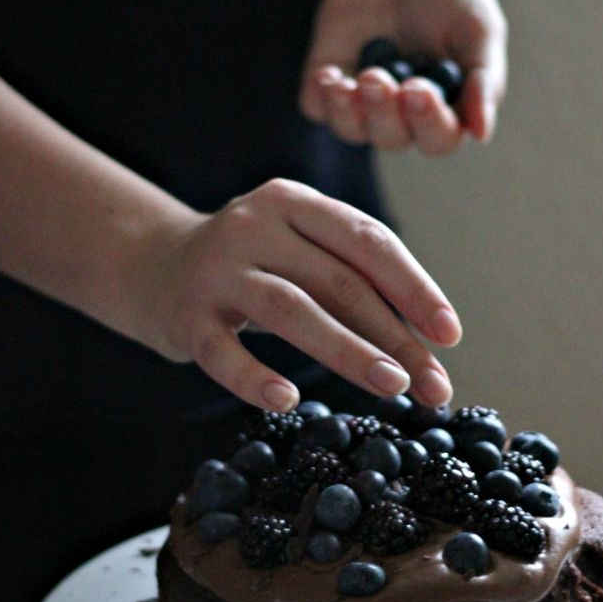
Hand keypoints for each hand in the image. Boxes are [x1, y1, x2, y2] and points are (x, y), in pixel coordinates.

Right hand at [130, 178, 460, 412]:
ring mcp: (217, 269)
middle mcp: (254, 225)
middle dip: (394, 336)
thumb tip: (430, 352)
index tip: (449, 335)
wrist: (152, 268)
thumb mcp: (299, 254)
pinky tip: (287, 400)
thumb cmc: (254, 268)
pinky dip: (255, 378)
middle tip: (433, 385)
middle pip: (339, 281)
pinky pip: (224, 352)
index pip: (368, 240)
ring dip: (349, 351)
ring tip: (392, 387)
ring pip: (292, 310)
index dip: (414, 288)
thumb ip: (353, 287)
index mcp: (294, 201)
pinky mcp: (187, 315)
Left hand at [300, 0, 507, 155]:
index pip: (439, 137)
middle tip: (380, 78)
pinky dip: (320, 99)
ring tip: (351, 80)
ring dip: (349, 112)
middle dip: (384, 114)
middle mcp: (403, 112)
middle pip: (393, 137)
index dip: (428, 123)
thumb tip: (481, 132)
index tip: (418, 89)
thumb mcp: (480, 25)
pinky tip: (328, 75)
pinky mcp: (327, 75)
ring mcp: (361, 97)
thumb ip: (484, 77)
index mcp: (446, 106)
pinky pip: (316, 106)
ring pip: (352, 129)